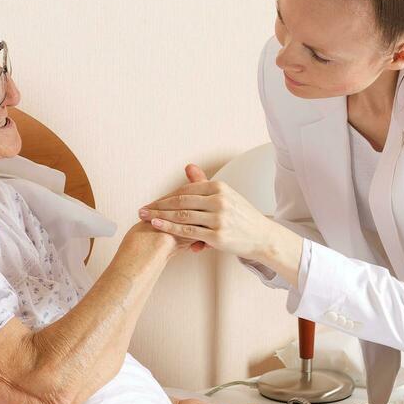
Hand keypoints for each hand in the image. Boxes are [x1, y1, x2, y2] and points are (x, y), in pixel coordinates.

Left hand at [139, 163, 279, 260]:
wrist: (262, 236)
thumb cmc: (241, 216)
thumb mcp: (225, 195)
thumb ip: (204, 183)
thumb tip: (189, 167)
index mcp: (219, 188)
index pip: (186, 190)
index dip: (166, 196)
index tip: (152, 202)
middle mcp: (219, 200)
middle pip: (181, 201)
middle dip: (158, 205)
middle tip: (142, 210)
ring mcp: (219, 218)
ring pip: (182, 216)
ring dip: (160, 216)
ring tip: (145, 218)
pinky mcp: (218, 236)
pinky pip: (189, 231)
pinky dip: (171, 228)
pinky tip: (158, 226)